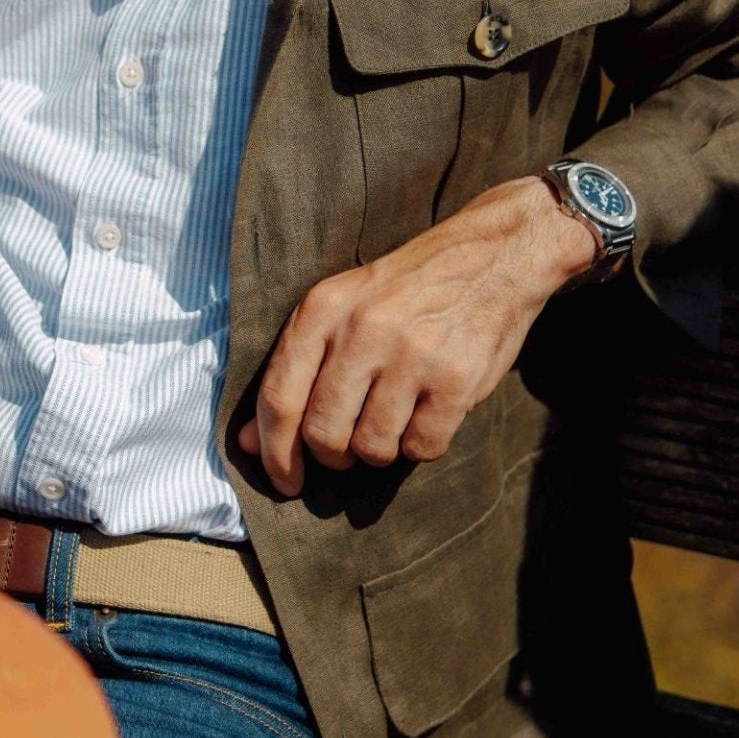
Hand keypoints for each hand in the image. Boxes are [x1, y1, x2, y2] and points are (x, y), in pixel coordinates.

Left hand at [237, 176, 597, 496]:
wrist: (489, 257)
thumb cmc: (403, 293)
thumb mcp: (339, 309)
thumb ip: (293, 371)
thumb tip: (249, 443)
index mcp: (322, 310)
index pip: (279, 398)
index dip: (274, 453)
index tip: (284, 481)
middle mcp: (362, 331)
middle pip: (323, 434)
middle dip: (332, 456)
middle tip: (347, 449)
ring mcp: (412, 355)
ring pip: (372, 448)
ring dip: (378, 452)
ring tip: (390, 420)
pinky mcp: (456, 380)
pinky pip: (421, 447)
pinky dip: (420, 445)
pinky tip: (425, 414)